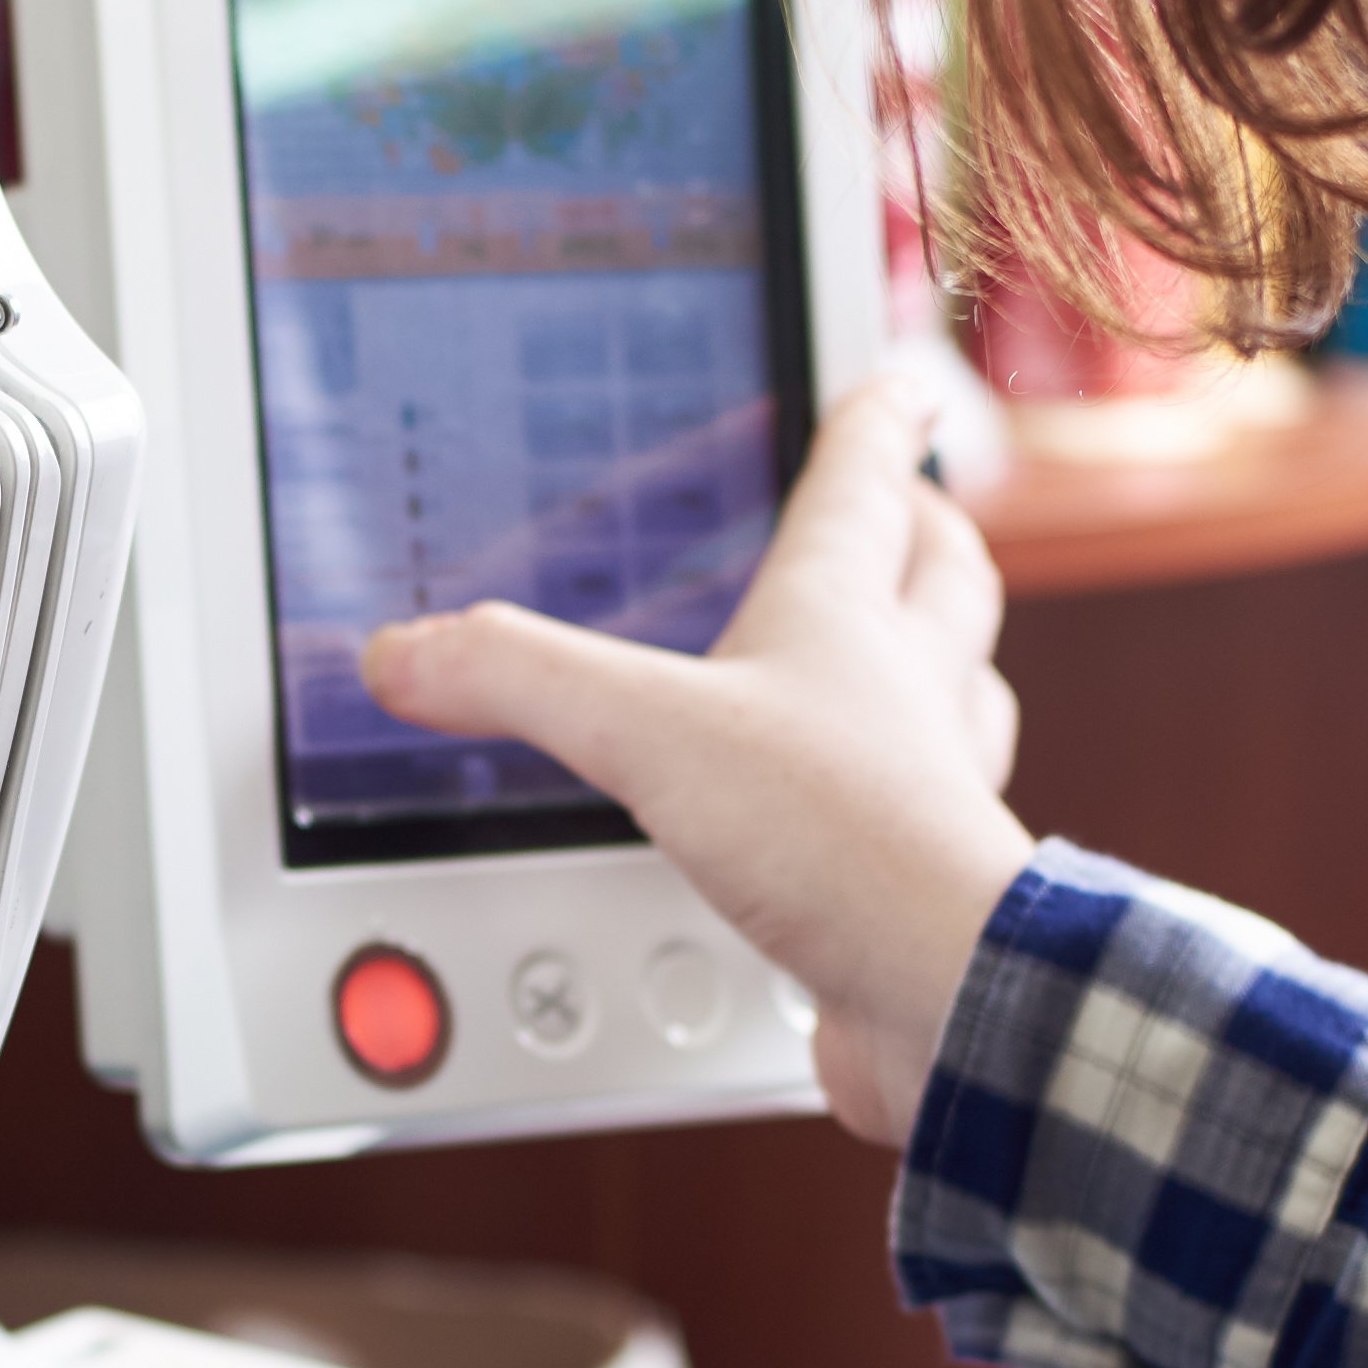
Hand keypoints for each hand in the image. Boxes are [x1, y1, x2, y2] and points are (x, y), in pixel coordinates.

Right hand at [361, 373, 1037, 1144]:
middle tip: (918, 506)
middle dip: (927, 532)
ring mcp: (923, 786)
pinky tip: (848, 819)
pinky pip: (917, 812)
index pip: (866, 488)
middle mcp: (907, 689)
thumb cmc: (842, 836)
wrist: (938, 984)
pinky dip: (895, 793)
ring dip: (936, 658)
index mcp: (848, 618)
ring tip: (904, 650)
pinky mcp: (914, 881)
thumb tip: (409, 650)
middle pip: (944, 580)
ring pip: (957, 690)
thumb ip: (523, 680)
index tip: (892, 383)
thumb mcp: (649, 733)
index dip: (875, 426)